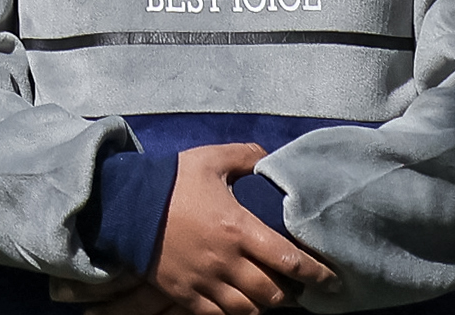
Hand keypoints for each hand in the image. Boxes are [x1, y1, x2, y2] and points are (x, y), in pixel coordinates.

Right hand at [142, 141, 331, 313]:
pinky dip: (236, 313)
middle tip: (298, 287)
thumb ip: (244, 156)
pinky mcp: (185, 294)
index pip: (288, 260)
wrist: (124, 205)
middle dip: (291, 294)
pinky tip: (242, 304)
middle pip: (272, 293)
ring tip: (271, 296)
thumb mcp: (209, 159)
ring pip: (249, 310)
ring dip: (265, 306)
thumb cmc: (170, 181)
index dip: (316, 274)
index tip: (330, 280)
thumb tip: (270, 158)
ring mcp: (205, 281)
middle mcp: (225, 260)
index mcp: (237, 228)